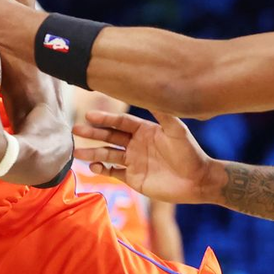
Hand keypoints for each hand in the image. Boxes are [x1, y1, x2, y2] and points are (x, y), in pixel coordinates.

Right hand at [74, 109, 217, 204]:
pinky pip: (112, 172)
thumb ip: (163, 113)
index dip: (105, 119)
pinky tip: (93, 167)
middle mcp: (136, 144)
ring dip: (92, 153)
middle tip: (75, 130)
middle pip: (109, 136)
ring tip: (76, 152)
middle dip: (93, 133)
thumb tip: (150, 92)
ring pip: (107, 154)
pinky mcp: (132, 178)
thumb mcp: (177, 130)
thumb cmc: (190, 153)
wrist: (197, 181)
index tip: (90, 116)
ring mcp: (133, 161)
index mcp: (144, 130)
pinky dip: (101, 170)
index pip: (120, 122)